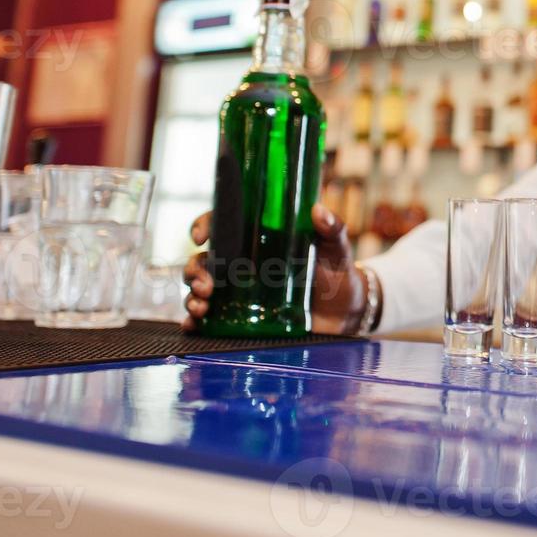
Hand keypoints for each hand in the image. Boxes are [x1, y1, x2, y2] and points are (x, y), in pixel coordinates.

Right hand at [181, 204, 369, 334]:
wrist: (345, 310)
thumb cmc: (336, 270)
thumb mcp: (335, 248)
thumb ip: (331, 229)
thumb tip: (318, 211)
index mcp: (259, 238)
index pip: (223, 224)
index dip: (204, 224)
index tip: (200, 236)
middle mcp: (243, 263)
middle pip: (204, 259)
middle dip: (196, 270)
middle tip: (207, 285)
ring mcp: (239, 291)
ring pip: (200, 288)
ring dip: (192, 296)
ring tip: (203, 305)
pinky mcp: (241, 317)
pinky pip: (208, 319)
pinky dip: (194, 321)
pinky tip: (194, 325)